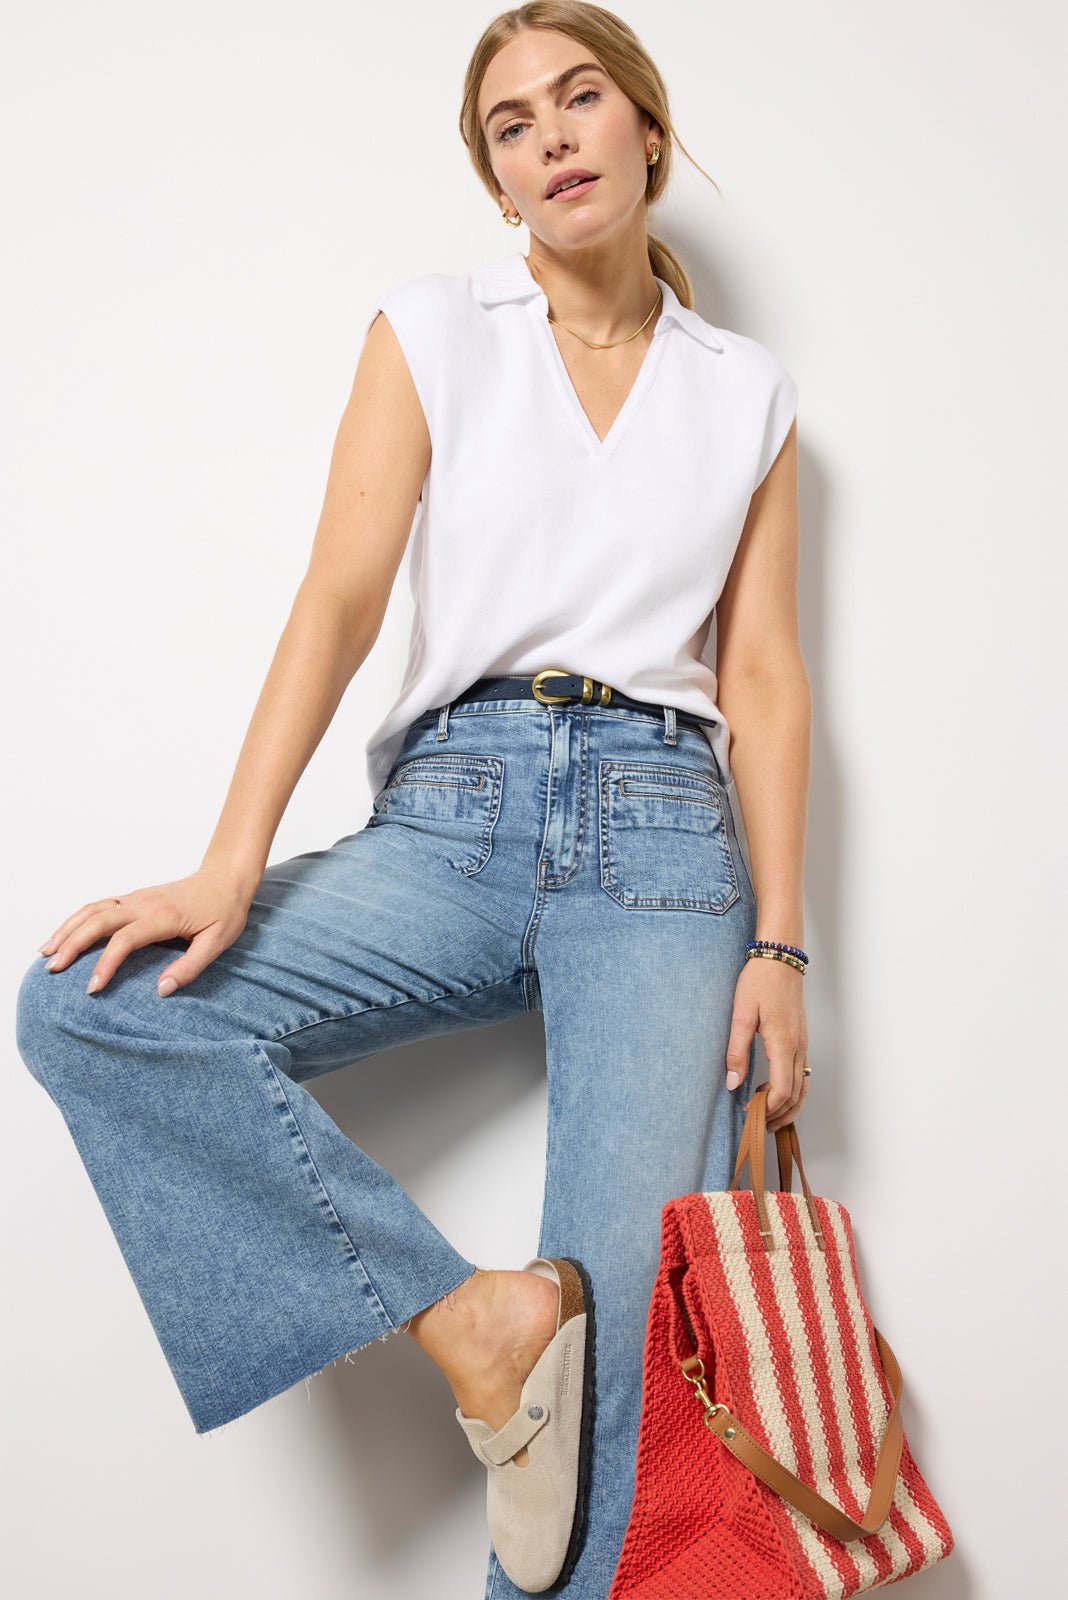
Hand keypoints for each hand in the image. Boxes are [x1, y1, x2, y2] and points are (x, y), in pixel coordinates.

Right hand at [37, 864, 257, 996]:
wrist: (225, 878)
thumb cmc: (224, 910)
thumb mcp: (218, 942)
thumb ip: (190, 966)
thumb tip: (161, 990)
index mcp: (163, 916)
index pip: (124, 940)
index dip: (106, 964)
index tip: (93, 988)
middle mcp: (143, 903)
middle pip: (97, 920)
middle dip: (72, 944)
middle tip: (53, 969)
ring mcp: (136, 897)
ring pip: (92, 909)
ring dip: (67, 929)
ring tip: (46, 952)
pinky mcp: (133, 897)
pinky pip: (98, 906)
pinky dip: (76, 919)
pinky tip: (65, 934)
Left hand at [724, 955, 809, 1132]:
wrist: (781, 958)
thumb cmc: (760, 981)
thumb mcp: (741, 1014)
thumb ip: (737, 1050)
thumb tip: (732, 1083)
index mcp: (783, 1044)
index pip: (781, 1090)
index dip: (765, 1108)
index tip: (747, 1113)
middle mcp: (798, 1048)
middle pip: (795, 1095)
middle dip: (776, 1114)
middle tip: (755, 1123)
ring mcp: (803, 1044)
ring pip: (802, 1087)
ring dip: (787, 1106)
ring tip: (767, 1117)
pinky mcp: (801, 1039)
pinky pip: (802, 1074)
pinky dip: (792, 1091)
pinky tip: (773, 1091)